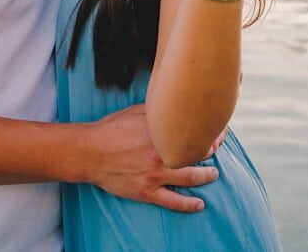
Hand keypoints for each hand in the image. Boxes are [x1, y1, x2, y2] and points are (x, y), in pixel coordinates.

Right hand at [86, 104, 218, 212]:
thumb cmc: (110, 129)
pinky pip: (173, 201)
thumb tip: (172, 104)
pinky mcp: (147, 191)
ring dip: (206, 176)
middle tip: (218, 149)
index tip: (215, 130)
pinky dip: (189, 204)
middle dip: (211, 151)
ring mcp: (155, 174)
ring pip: (190, 177)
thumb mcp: (135, 112)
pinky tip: (200, 204)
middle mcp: (161, 153)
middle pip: (197, 153)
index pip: (193, 131)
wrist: (89, 152)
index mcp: (160, 132)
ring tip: (214, 174)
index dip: (208, 132)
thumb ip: (156, 111)